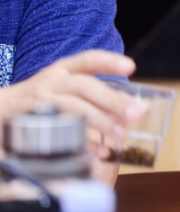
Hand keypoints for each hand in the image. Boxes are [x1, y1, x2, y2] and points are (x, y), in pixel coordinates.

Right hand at [0, 50, 144, 141]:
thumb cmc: (42, 98)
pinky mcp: (32, 122)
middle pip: (84, 86)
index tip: (131, 67)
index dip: (109, 61)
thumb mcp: (64, 86)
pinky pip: (59, 132)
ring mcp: (41, 101)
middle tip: (135, 113)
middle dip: (111, 100)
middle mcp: (52, 82)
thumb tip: (133, 110)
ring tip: (121, 134)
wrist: (0, 110)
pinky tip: (97, 151)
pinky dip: (80, 142)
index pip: (87, 60)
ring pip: (72, 107)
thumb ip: (94, 93)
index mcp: (62, 70)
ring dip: (99, 121)